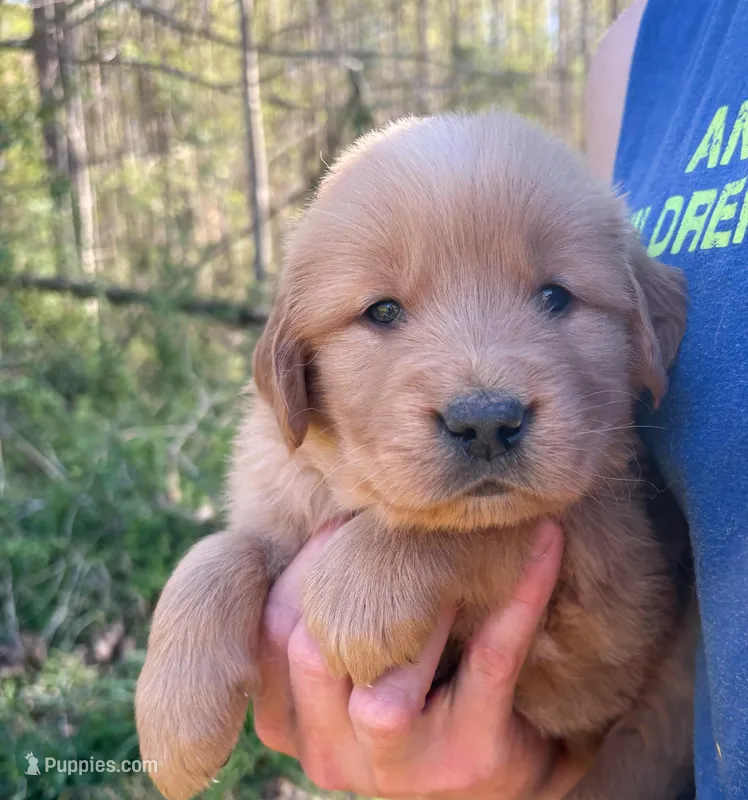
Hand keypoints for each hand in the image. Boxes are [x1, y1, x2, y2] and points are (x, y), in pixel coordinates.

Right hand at [253, 519, 585, 798]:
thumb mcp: (346, 663)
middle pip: (310, 656)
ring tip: (452, 547)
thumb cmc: (409, 692)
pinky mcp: (470, 756)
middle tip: (389, 527)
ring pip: (385, 692)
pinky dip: (519, 596)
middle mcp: (331, 755)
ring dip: (422, 607)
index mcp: (291, 725)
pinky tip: (544, 543)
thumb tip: (328, 509)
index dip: (300, 569)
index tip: (337, 524)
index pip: (265, 638)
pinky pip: (491, 662)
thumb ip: (320, 609)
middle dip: (347, 579)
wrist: (491, 772)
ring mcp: (398, 769)